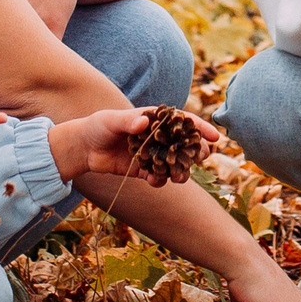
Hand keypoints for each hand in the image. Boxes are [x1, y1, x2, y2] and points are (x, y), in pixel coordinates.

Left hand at [51, 106, 223, 185]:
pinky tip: (154, 181)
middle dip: (196, 151)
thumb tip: (144, 121)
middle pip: (186, 144)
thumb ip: (128, 121)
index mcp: (156, 119)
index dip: (200, 128)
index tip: (215, 136)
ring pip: (176, 163)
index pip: (183, 122)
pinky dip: (161, 180)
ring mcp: (154, 154)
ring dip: (182, 170)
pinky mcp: (145, 169)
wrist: (85, 147)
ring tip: (180, 177)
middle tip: (201, 158)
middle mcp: (159, 137)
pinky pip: (159, 177)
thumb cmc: (99, 126)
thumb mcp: (111, 120)